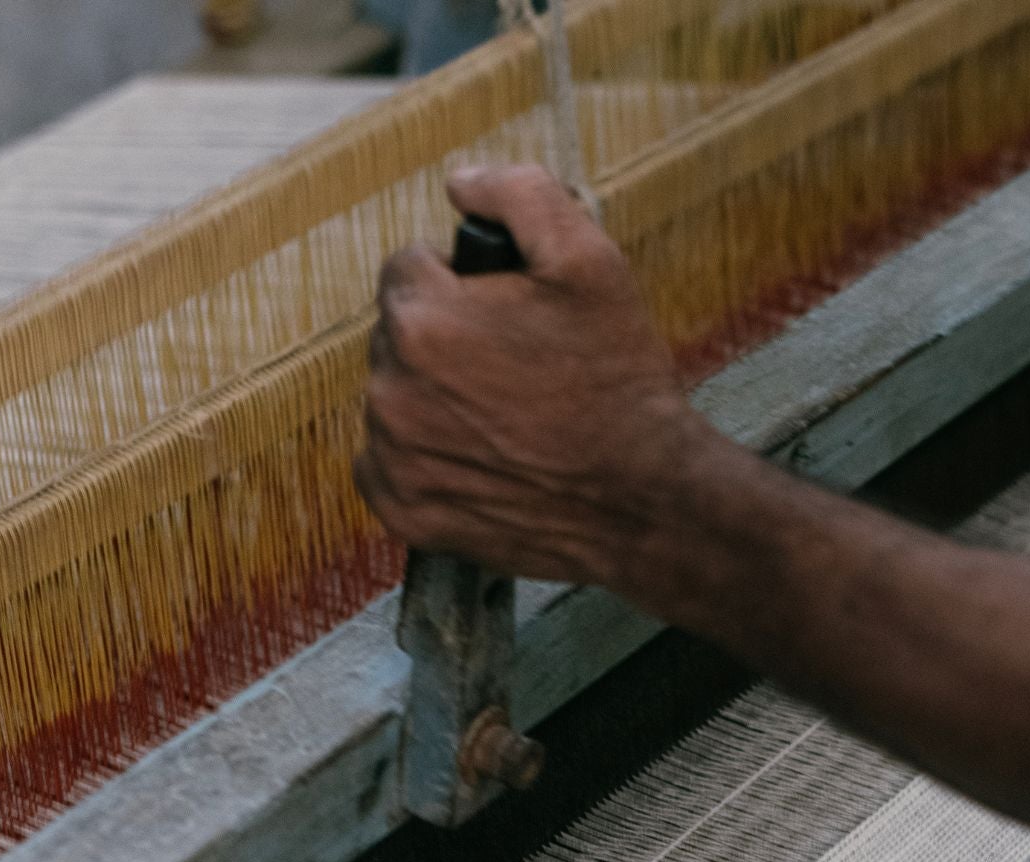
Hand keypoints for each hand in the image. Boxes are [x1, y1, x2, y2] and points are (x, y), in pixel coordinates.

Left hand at [353, 163, 711, 588]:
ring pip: (394, 399)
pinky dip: (423, 462)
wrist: (642, 499)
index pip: (408, 268)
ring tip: (504, 419)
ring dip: (433, 400)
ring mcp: (394, 458)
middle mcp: (391, 389)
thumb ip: (518, 193)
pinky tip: (480, 460)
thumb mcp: (590, 259)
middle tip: (514, 370)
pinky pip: (387, 467)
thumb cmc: (618, 381)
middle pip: (398, 336)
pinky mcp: (404, 510)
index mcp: (422, 319)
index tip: (507, 316)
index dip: (463, 284)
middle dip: (445, 341)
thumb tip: (460, 181)